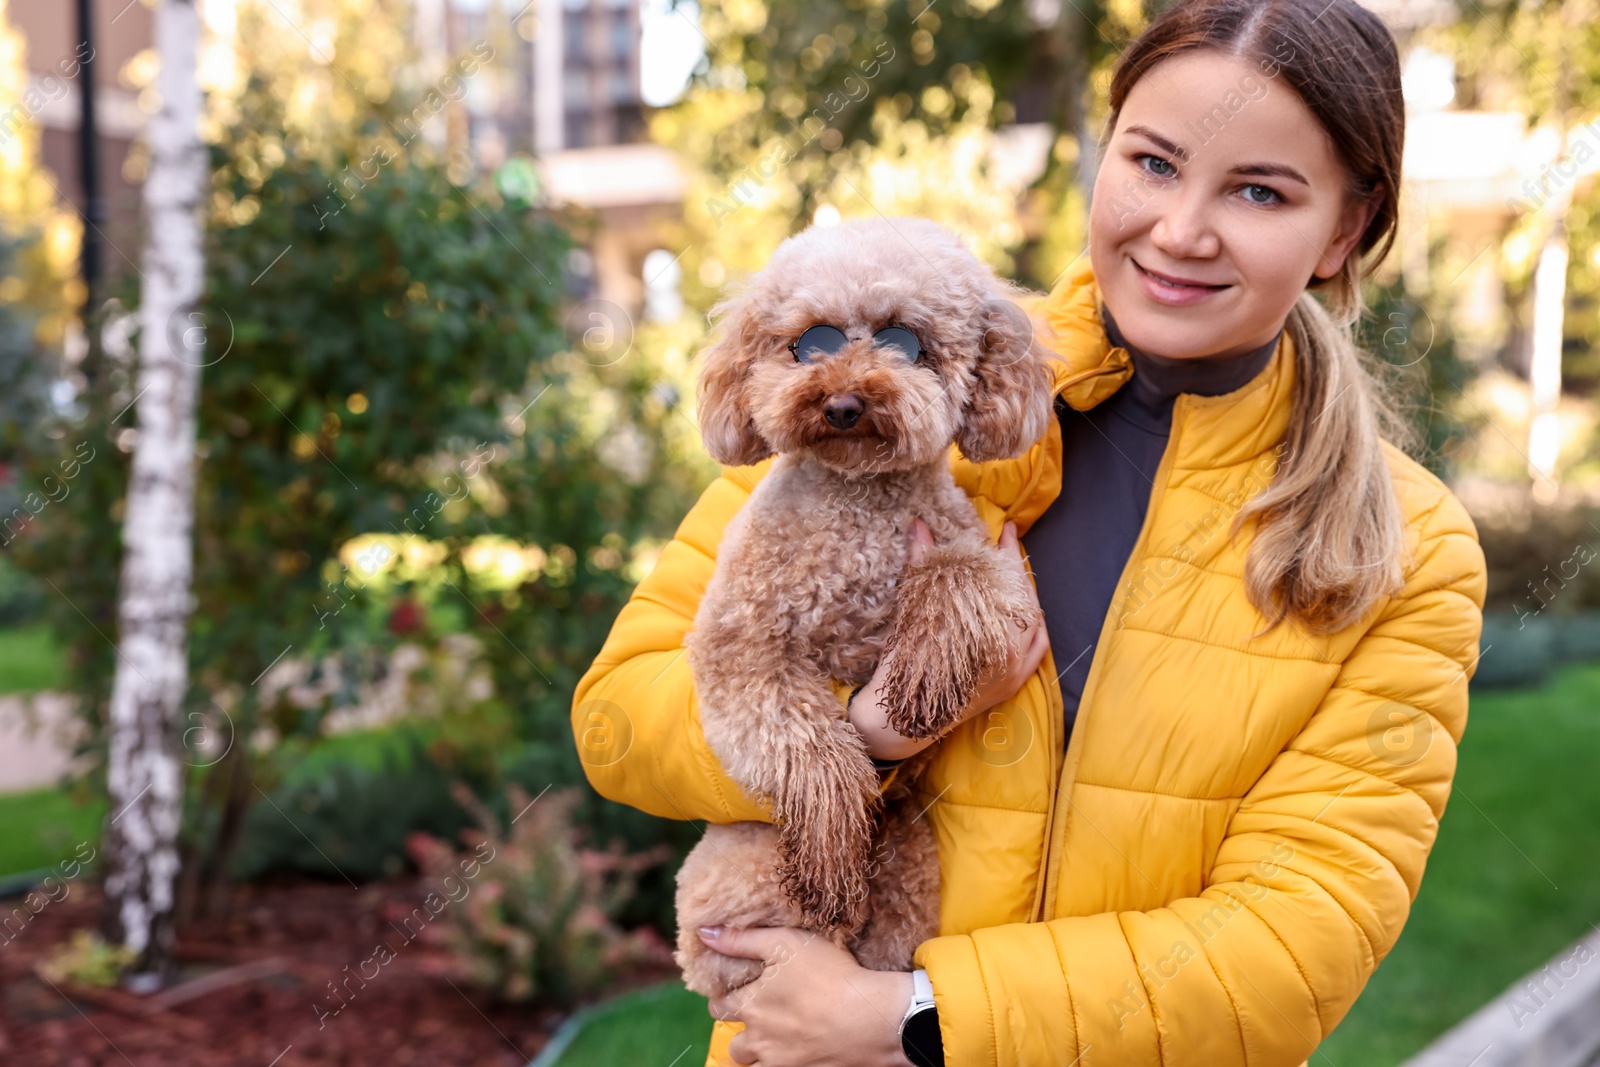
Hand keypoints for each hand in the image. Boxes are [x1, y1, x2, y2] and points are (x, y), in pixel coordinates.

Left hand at [699, 924, 914, 1066]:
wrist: (870, 1018)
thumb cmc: (828, 975)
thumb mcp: (784, 943)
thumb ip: (741, 939)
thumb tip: (704, 932)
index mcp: (750, 1007)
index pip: (719, 1007)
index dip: (724, 999)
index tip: (735, 993)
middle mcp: (759, 1040)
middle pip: (735, 1045)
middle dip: (742, 1032)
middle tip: (759, 1018)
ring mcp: (782, 1063)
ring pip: (754, 1066)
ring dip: (758, 1055)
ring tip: (775, 1040)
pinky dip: (780, 1065)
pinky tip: (796, 1052)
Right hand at [847, 518, 1048, 761]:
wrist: (900, 720)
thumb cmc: (903, 665)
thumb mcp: (913, 612)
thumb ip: (922, 565)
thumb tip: (919, 524)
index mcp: (989, 634)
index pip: (1009, 583)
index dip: (1009, 553)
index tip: (1007, 529)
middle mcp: (1010, 655)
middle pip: (1027, 603)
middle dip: (1018, 572)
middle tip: (1007, 548)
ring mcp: (1014, 674)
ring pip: (1036, 627)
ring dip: (1027, 599)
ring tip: (1014, 578)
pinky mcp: (1010, 687)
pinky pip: (1036, 652)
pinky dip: (1034, 629)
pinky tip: (1024, 616)